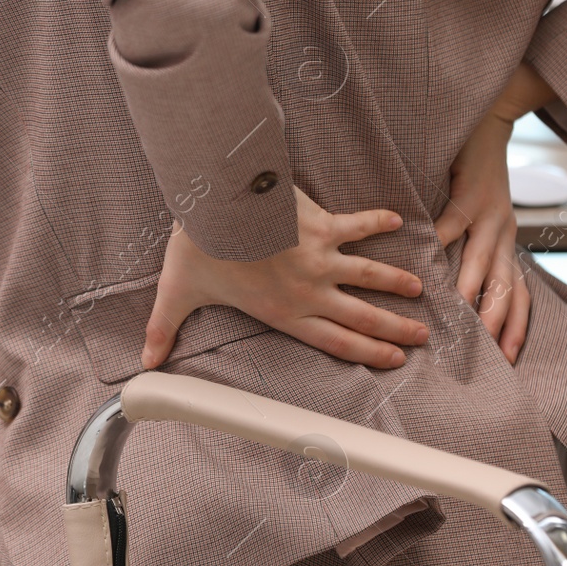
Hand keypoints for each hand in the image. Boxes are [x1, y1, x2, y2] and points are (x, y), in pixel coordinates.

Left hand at [142, 186, 427, 370]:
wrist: (217, 203)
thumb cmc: (199, 247)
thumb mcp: (178, 293)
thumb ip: (164, 329)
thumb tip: (145, 362)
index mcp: (283, 313)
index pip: (335, 342)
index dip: (368, 354)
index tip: (394, 361)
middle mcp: (310, 291)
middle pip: (362, 317)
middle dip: (395, 330)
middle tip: (421, 338)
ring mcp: (322, 257)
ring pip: (370, 275)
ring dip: (396, 282)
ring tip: (419, 288)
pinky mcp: (324, 224)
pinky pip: (359, 224)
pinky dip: (379, 221)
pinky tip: (397, 219)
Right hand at [434, 62, 555, 363]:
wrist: (492, 118)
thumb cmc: (474, 172)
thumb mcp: (479, 216)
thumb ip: (466, 247)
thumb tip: (443, 285)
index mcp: (507, 242)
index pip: (518, 295)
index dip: (515, 327)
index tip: (508, 360)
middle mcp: (506, 233)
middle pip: (506, 289)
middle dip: (497, 324)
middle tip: (487, 357)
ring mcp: (492, 214)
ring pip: (484, 264)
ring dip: (470, 292)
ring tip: (456, 318)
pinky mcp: (473, 193)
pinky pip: (454, 224)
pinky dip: (439, 243)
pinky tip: (423, 260)